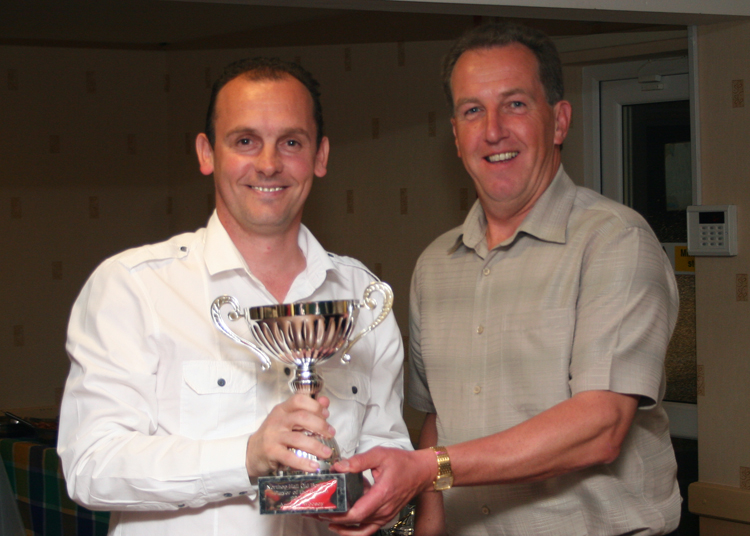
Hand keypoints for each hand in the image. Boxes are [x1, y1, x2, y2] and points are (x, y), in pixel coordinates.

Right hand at [245, 394, 334, 476]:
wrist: (252, 452)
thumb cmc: (275, 434)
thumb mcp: (288, 419)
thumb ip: (307, 410)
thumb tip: (325, 401)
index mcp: (283, 409)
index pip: (299, 400)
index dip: (315, 406)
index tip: (326, 415)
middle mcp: (277, 420)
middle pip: (302, 418)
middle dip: (320, 426)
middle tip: (331, 434)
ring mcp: (273, 436)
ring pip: (298, 438)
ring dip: (316, 446)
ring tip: (326, 453)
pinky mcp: (271, 452)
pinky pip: (289, 457)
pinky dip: (303, 462)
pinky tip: (314, 466)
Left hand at [320, 447, 434, 535]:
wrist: (421, 472)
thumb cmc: (402, 462)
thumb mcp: (380, 455)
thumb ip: (358, 461)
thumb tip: (339, 466)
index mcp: (381, 495)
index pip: (357, 513)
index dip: (339, 515)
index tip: (323, 509)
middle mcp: (383, 510)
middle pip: (354, 523)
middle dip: (333, 519)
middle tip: (315, 512)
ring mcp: (384, 516)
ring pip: (359, 530)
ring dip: (340, 527)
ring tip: (323, 519)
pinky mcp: (384, 517)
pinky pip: (367, 530)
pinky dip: (353, 532)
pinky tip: (340, 527)